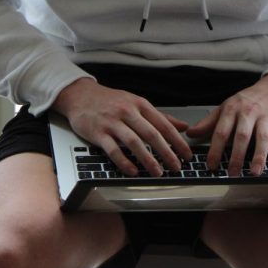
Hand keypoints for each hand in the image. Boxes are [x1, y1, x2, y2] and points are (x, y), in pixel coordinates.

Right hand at [52, 78, 192, 176]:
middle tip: (177, 166)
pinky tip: (133, 171)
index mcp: (140, 104)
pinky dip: (124, 161)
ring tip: (158, 172)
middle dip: (166, 152)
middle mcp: (128, 112)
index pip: (163, 124)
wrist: (81, 95)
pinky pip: (113, 149)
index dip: (177, 141)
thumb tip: (183, 126)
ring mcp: (112, 122)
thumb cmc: (111, 101)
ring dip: (147, 159)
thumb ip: (160, 116)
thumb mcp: (137, 103)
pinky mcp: (98, 132)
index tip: (186, 154)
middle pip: (151, 134)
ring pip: (133, 142)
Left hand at [186, 74, 267, 176]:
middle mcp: (249, 114)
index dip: (215, 149)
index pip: (221, 131)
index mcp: (233, 110)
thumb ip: (209, 121)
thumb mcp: (227, 106)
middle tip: (231, 172)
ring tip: (254, 172)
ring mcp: (266, 120)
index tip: (211, 164)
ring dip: (258, 157)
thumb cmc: (249, 100)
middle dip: (236, 156)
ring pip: (262, 139)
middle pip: (242, 136)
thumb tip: (191, 133)